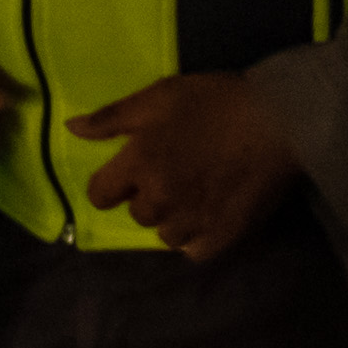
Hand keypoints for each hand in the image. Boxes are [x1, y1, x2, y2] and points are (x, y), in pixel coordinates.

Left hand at [69, 73, 298, 260]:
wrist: (277, 120)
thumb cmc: (213, 102)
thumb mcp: (156, 96)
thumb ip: (111, 118)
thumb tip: (71, 129)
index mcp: (139, 163)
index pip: (100, 194)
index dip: (108, 185)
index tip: (124, 175)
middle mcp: (162, 198)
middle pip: (137, 213)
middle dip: (145, 197)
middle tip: (168, 175)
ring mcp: (195, 219)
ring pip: (166, 234)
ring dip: (171, 219)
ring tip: (190, 196)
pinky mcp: (227, 233)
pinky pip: (196, 250)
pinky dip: (197, 237)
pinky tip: (207, 216)